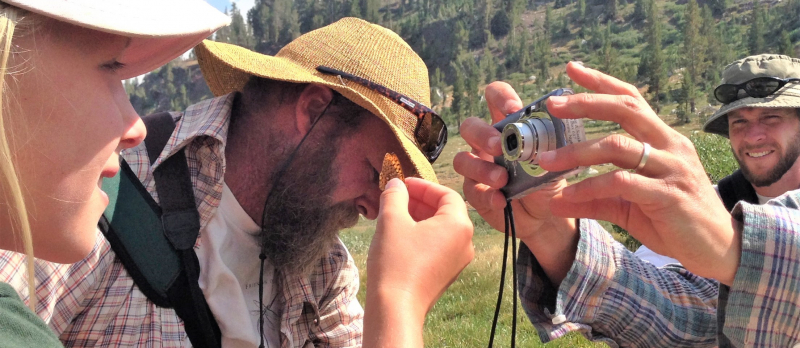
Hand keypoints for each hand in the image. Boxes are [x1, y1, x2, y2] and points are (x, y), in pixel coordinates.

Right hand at [363, 178, 473, 347]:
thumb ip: (395, 196)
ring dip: (420, 217)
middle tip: (398, 197)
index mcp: (458, 225)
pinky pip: (439, 245)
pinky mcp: (447, 273)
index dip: (423, 185)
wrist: (396, 307)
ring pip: (441, 229)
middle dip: (421, 201)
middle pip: (446, 211)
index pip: (446, 194)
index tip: (403, 184)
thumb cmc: (396, 261)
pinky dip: (423, 235)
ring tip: (396, 215)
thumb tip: (396, 184)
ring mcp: (458, 260)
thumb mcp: (392, 220)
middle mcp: (465, 242)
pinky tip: (401, 235)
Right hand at [453, 82, 577, 284]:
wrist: (546, 216)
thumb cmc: (550, 180)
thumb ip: (554, 145)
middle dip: (482, 133)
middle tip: (499, 146)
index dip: (500, 97)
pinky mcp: (476, 193)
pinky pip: (472, 190)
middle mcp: (487, 143)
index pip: (495, 97)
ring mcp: (478, 167)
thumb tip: (559, 130)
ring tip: (502, 179)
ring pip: (462, 159)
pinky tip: (501, 200)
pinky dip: (487, 195)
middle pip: (469, 126)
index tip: (514, 109)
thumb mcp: (557, 160)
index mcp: (507, 125)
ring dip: (481, 168)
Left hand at [538, 62, 738, 284]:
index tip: (572, 68)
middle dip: (587, 102)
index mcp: (662, 139)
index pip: (631, 99)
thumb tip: (554, 200)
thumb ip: (596, 197)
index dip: (601, 82)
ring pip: (618, 146)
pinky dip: (590, 188)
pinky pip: (622, 183)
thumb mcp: (629, 205)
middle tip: (553, 103)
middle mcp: (669, 146)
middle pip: (626, 108)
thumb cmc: (673, 220)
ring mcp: (671, 168)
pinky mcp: (669, 195)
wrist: (718, 249)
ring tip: (546, 162)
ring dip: (577, 152)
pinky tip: (567, 197)